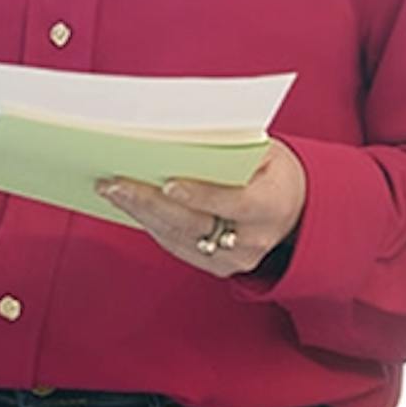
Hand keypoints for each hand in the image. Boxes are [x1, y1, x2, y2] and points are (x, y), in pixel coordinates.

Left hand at [96, 144, 307, 278]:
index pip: (235, 203)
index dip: (201, 195)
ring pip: (179, 237)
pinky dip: (151, 224)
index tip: (168, 184)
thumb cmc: (273, 172)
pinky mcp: (218, 268)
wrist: (294, 211)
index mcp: (272, 205)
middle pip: (195, 224)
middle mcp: (254, 240)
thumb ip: (233, 149)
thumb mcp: (267, 152)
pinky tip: (130, 206)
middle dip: (151, 202)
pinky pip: (177, 246)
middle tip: (116, 183)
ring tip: (111, 189)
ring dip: (141, 213)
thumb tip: (183, 138)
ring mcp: (235, 259)